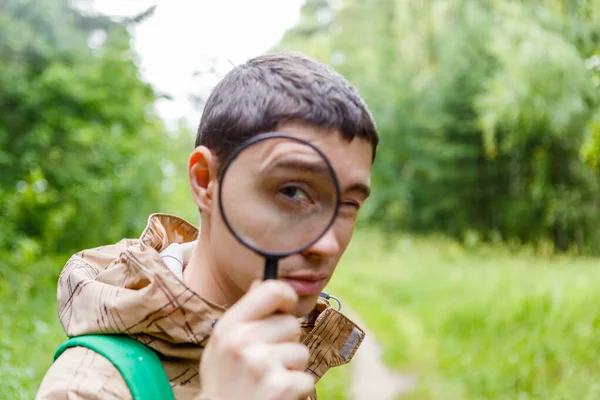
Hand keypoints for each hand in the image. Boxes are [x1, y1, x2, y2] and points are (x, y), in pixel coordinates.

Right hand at [199, 280, 313, 399]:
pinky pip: (307, 378)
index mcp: (229, 326)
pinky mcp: (281, 387)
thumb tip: (262, 281)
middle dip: (287, 342)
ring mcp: (262, 364)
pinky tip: (275, 395)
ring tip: (268, 380)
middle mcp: (243, 342)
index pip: (272, 290)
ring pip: (301, 352)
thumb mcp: (222, 344)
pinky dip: (296, 390)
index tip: (285, 309)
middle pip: (291, 324)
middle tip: (267, 361)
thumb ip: (244, 314)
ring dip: (291, 368)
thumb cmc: (225, 380)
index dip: (286, 297)